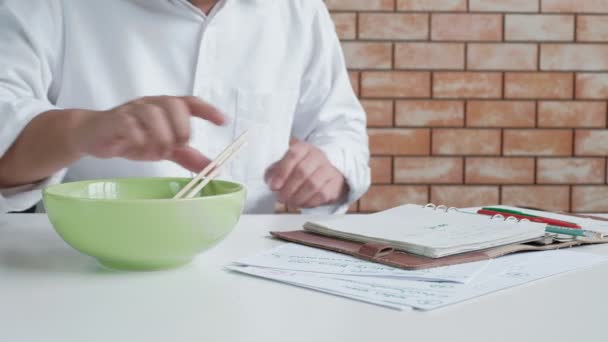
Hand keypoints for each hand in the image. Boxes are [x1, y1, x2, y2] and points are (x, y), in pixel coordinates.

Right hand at [73, 96, 224, 171]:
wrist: (93, 135)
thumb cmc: (131, 137)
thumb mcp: (164, 148)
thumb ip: (188, 156)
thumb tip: (215, 169)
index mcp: (166, 108)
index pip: (190, 102)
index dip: (208, 110)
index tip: (223, 122)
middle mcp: (151, 104)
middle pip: (173, 104)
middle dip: (182, 127)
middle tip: (180, 146)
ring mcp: (132, 110)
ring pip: (152, 113)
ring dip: (161, 135)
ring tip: (161, 152)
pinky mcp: (114, 120)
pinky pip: (128, 123)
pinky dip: (139, 138)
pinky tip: (142, 149)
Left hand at [265, 140, 347, 208]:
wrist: (326, 171)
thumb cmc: (302, 168)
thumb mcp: (287, 164)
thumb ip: (275, 171)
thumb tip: (270, 181)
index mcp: (304, 148)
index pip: (293, 155)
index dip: (281, 172)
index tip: (274, 186)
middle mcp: (318, 156)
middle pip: (302, 172)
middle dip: (288, 188)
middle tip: (281, 197)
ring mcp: (329, 169)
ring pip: (313, 185)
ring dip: (298, 197)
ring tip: (290, 201)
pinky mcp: (335, 184)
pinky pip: (322, 195)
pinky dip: (309, 202)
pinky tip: (302, 203)